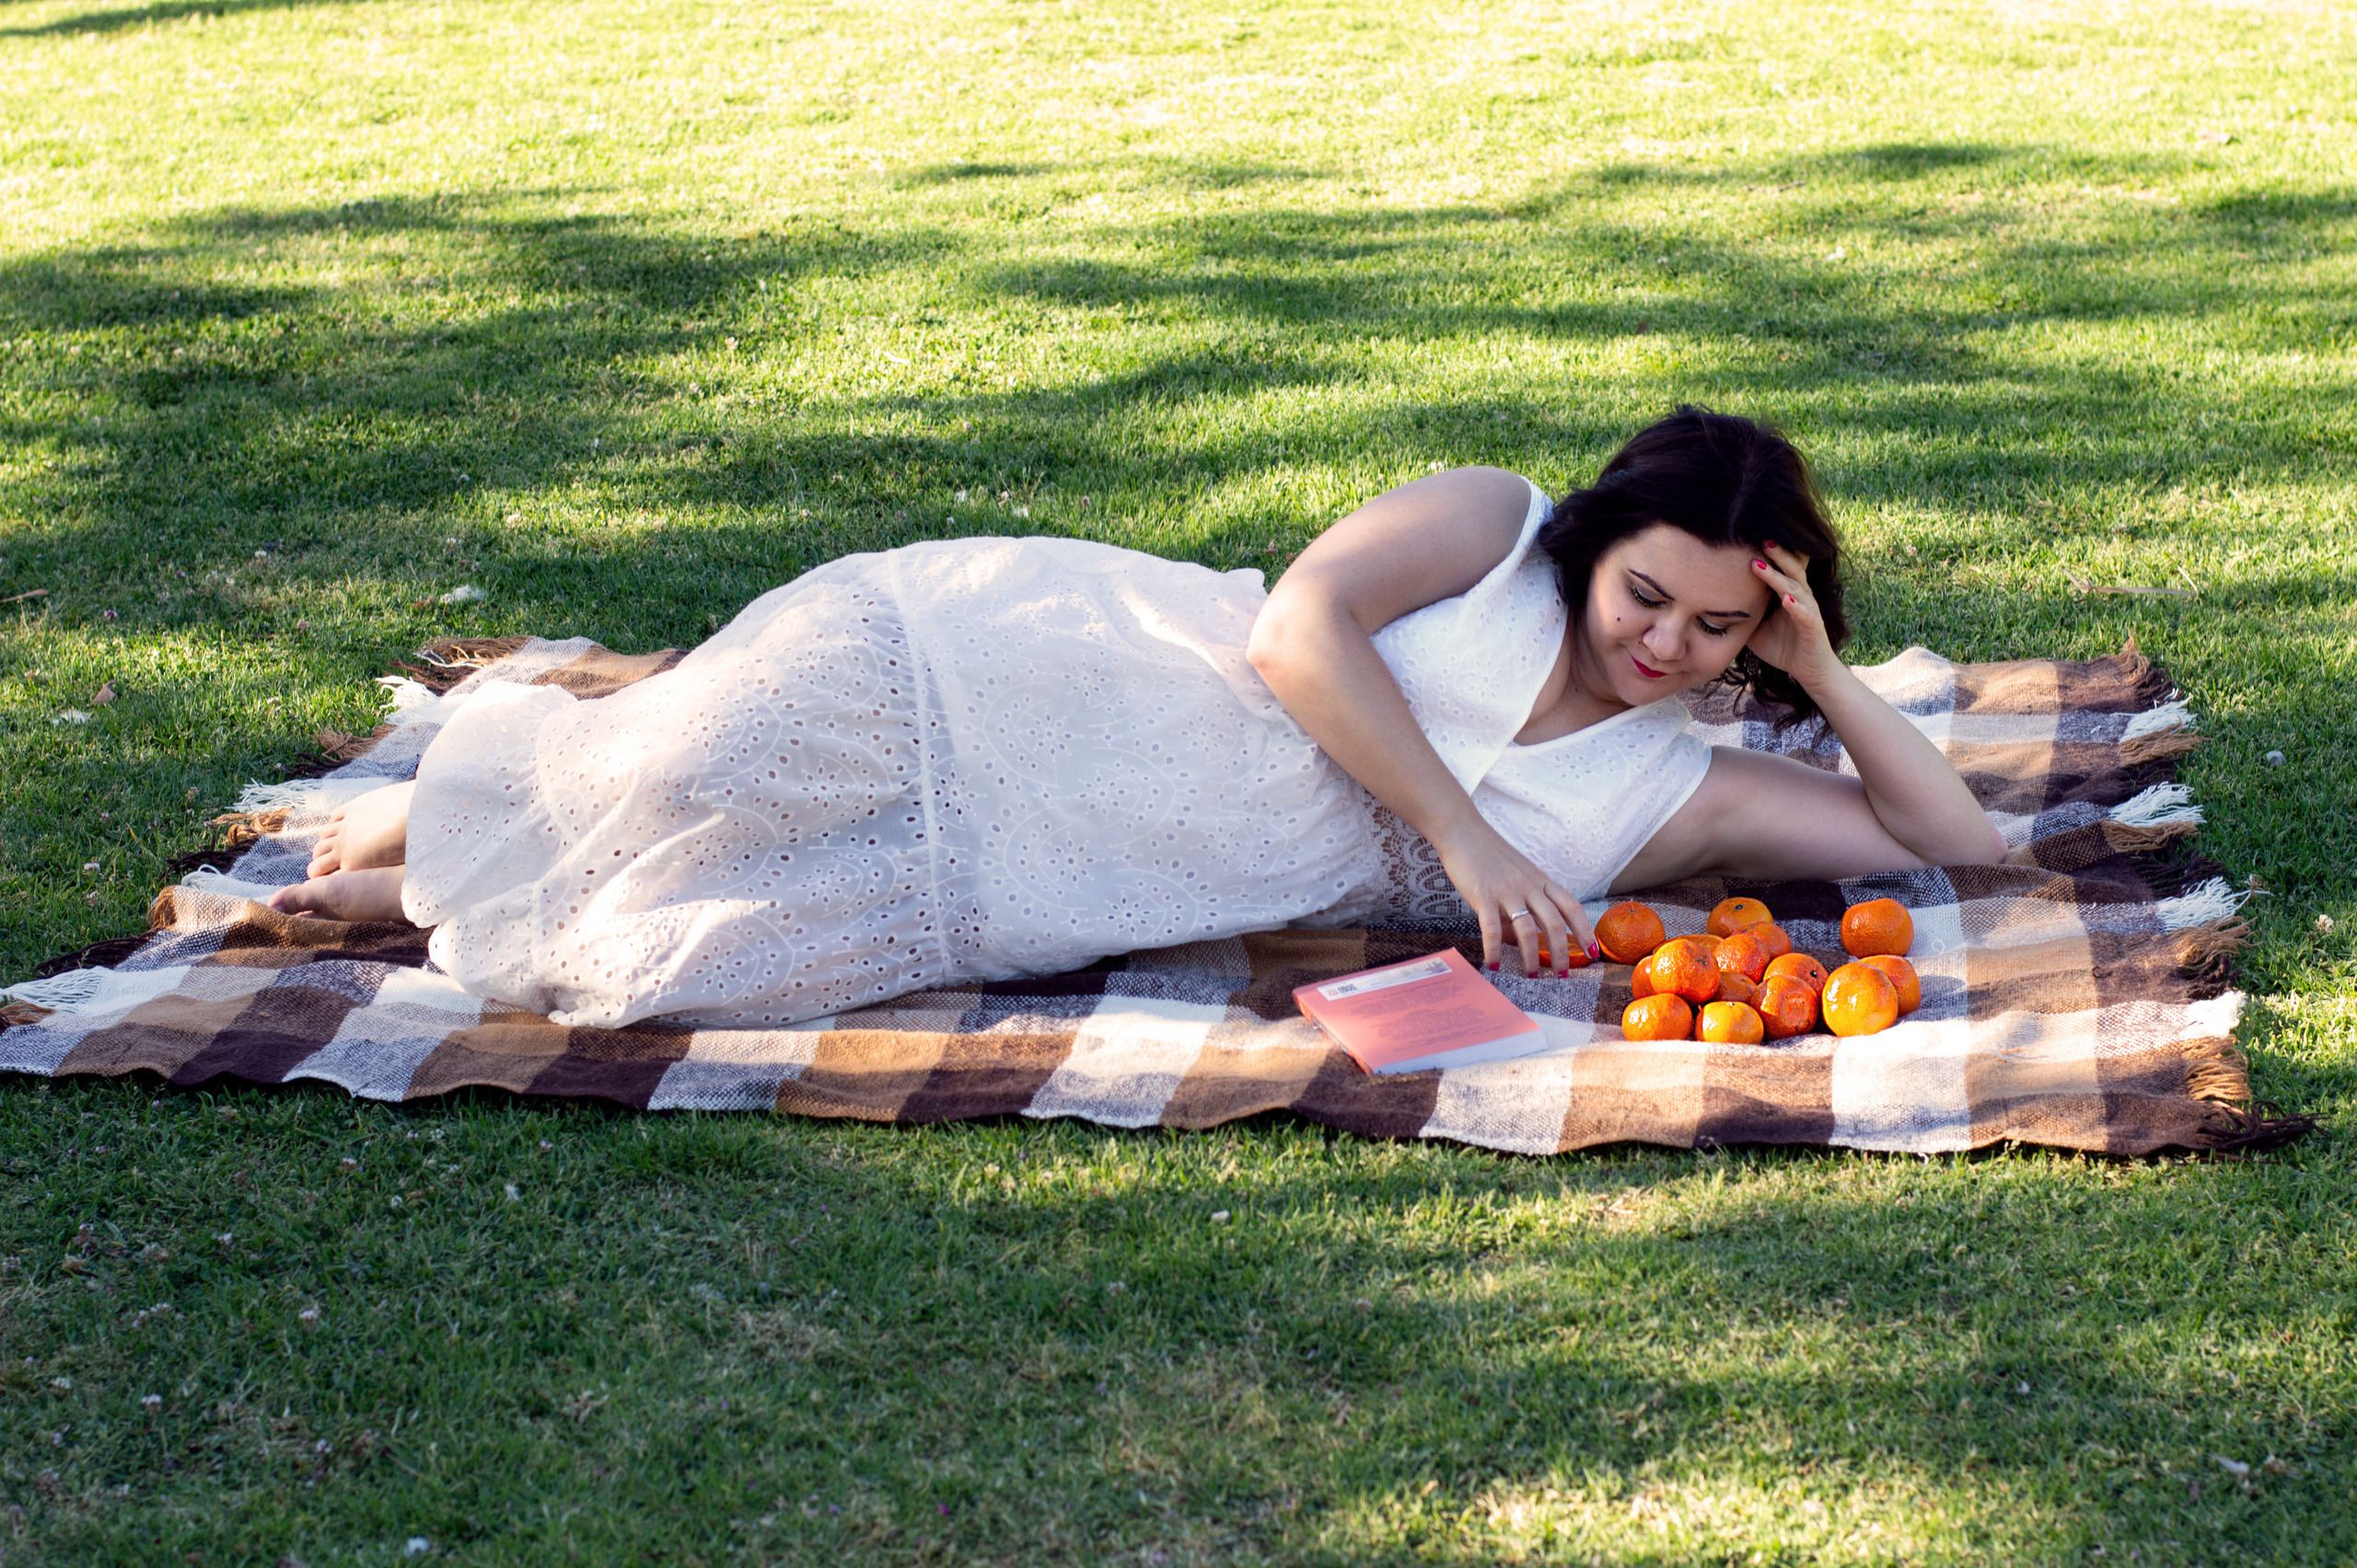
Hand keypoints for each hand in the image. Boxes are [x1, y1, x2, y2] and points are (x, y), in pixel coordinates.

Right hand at [1431, 821, 1597, 975]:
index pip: (1571, 907)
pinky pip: (1492, 928)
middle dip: (1562, 952)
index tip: (1593, 952)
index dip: (1585, 931)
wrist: (1463, 832)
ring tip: (1531, 975)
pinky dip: (1494, 949)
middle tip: (1562, 975)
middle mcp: (1529, 886)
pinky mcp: (1483, 895)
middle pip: (1555, 922)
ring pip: (1527, 929)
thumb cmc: (1489, 856)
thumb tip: (1517, 941)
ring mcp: (1507, 890)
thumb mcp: (1515, 878)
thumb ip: (1521, 907)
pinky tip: (1493, 964)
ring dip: (1531, 956)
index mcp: (1541, 881)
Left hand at [1743, 541, 1840, 686]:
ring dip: (1776, 575)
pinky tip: (1786, 600)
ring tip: (1758, 564)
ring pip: (1794, 587)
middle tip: (1759, 537)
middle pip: (1790, 568)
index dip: (1769, 553)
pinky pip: (1805, 615)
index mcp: (1788, 592)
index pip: (1780, 567)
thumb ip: (1742, 614)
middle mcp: (1801, 596)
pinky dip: (1796, 607)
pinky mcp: (1813, 627)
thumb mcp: (1755, 629)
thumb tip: (1714, 607)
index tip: (1749, 536)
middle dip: (1776, 553)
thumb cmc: (1783, 647)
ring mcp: (1809, 610)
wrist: (1809, 671)